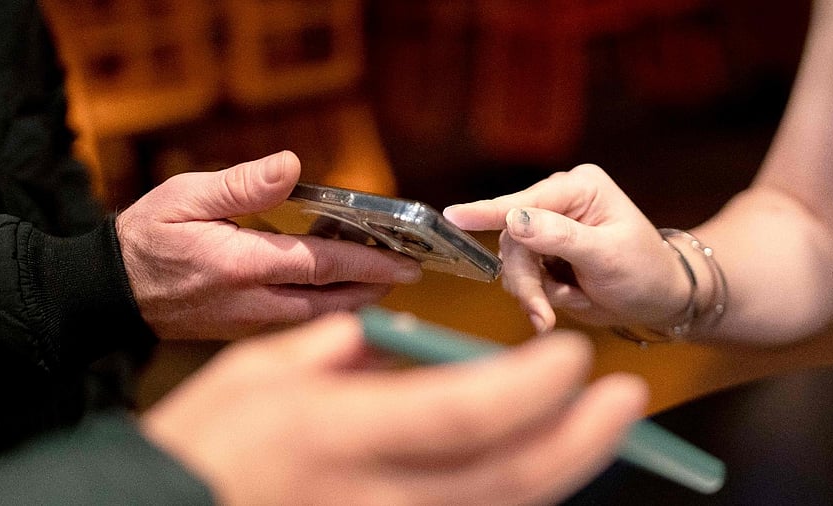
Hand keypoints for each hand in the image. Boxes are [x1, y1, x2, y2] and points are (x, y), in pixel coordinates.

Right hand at [116, 151, 421, 339]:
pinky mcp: (242, 329)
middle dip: (374, 288)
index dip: (369, 264)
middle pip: (331, 301)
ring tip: (381, 280)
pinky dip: (325, 306)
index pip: (321, 266)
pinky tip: (335, 289)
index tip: (406, 262)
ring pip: (316, 316)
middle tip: (407, 273)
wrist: (109, 292)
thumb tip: (291, 164)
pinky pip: (295, 321)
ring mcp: (248, 322)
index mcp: (242, 266)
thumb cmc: (146, 238)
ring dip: (353, 300)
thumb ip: (242, 185)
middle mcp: (252, 302)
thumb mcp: (186, 196)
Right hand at [140, 313, 646, 504]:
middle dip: (580, 439)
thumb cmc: (206, 443)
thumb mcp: (257, 374)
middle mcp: (380, 491)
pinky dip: (513, 494)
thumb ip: (337, 351)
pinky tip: (535, 466)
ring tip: (596, 430)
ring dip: (561, 469)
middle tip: (625, 400)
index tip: (572, 356)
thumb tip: (393, 341)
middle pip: (508, 476)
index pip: (464, 412)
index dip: (531, 387)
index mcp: (342, 431)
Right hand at [443, 164, 689, 332]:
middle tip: (541, 314)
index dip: (488, 212)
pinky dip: (538, 298)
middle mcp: (558, 202)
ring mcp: (547, 230)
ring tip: (552, 315)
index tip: (454, 216)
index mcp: (579, 187)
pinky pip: (522, 277)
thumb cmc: (645, 271)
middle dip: (525, 280)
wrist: (659, 300)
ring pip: (513, 263)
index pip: (525, 202)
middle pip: (513, 239)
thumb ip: (560, 237)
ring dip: (531, 293)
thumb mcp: (607, 254)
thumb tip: (514, 220)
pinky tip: (565, 302)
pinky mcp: (542, 256)